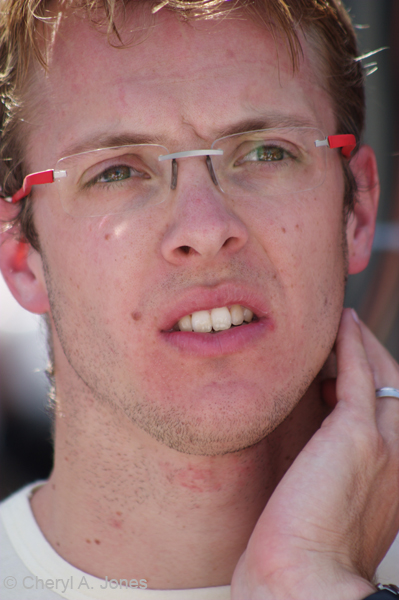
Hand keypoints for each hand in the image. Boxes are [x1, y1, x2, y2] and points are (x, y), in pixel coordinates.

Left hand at [231, 308, 398, 599]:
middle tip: (352, 333)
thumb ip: (336, 469)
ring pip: (382, 374)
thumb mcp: (333, 503)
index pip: (393, 410)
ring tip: (345, 324)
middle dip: (375, 355)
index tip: (348, 366)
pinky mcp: (356, 436)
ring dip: (364, 345)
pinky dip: (351, 346)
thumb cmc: (305, 549)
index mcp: (395, 475)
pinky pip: (359, 374)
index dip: (375, 382)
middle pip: (395, 386)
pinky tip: (342, 325)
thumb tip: (318, 442)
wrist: (302, 579)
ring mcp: (386, 444)